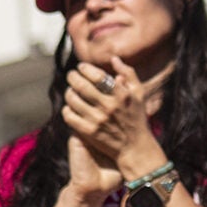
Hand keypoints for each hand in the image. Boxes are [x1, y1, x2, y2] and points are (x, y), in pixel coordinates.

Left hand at [60, 57, 168, 192]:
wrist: (135, 147)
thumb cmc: (137, 117)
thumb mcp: (139, 93)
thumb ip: (128, 73)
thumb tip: (113, 58)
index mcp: (121, 94)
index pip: (97, 75)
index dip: (85, 69)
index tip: (81, 67)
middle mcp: (108, 106)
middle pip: (81, 86)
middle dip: (72, 77)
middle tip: (71, 75)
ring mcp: (98, 120)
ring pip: (73, 100)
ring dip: (69, 92)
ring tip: (70, 90)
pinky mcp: (89, 132)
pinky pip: (70, 116)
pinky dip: (67, 109)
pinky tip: (70, 107)